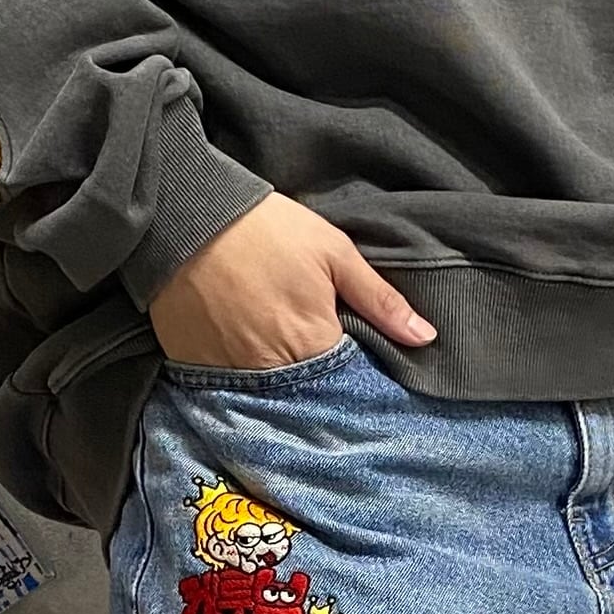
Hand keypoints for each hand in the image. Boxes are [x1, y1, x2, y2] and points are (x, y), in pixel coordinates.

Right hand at [149, 192, 436, 369]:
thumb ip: (379, 300)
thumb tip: (425, 337)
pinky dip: (241, 380)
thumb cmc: (268, 230)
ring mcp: (231, 372)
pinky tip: (245, 355)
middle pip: (308, 396)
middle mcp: (273, 369)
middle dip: (319, 387)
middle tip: (316, 361)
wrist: (188, 215)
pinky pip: (228, 389)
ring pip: (268, 398)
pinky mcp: (196, 367)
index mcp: (314, 342)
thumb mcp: (334, 252)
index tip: (355, 363)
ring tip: (281, 358)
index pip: (348, 385)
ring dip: (281, 387)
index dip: (354, 375)